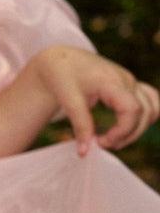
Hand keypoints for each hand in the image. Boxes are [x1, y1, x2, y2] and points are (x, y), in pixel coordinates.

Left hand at [28, 46, 159, 156]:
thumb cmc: (63, 76)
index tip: (100, 142)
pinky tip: (121, 128)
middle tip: (102, 144)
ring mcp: (131, 83)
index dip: (122, 131)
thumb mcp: (68, 100)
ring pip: (152, 108)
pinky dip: (142, 118)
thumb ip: (80, 125)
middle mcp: (127, 81)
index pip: (133, 110)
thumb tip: (85, 153)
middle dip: (128, 135)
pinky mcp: (129, 87)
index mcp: (112, 82)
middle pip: (145, 112)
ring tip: (112, 140)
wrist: (61, 60)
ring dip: (137, 129)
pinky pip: (149, 102)